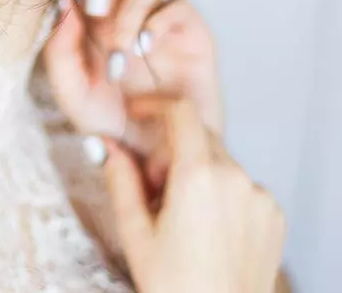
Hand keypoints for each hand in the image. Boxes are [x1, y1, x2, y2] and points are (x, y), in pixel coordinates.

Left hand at [43, 0, 221, 150]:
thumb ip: (60, 51)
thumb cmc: (114, 124)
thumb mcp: (74, 95)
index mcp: (93, 21)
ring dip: (125, 19)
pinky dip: (156, 22)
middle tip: (94, 6)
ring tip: (119, 60)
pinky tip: (143, 48)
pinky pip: (176, 6)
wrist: (161, 156)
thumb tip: (62, 3)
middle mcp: (125, 13)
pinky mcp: (190, 31)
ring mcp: (158, 20)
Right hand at [104, 98, 284, 292]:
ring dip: (196, 171)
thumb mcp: (134, 233)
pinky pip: (241, 184)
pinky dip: (220, 191)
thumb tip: (106, 144)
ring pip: (219, 160)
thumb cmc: (176, 287)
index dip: (155, 105)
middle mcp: (235, 179)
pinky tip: (208, 227)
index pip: (181, 113)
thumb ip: (119, 179)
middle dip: (170, 149)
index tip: (138, 112)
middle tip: (153, 188)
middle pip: (197, 136)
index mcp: (198, 178)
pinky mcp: (273, 213)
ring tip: (180, 216)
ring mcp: (258, 196)